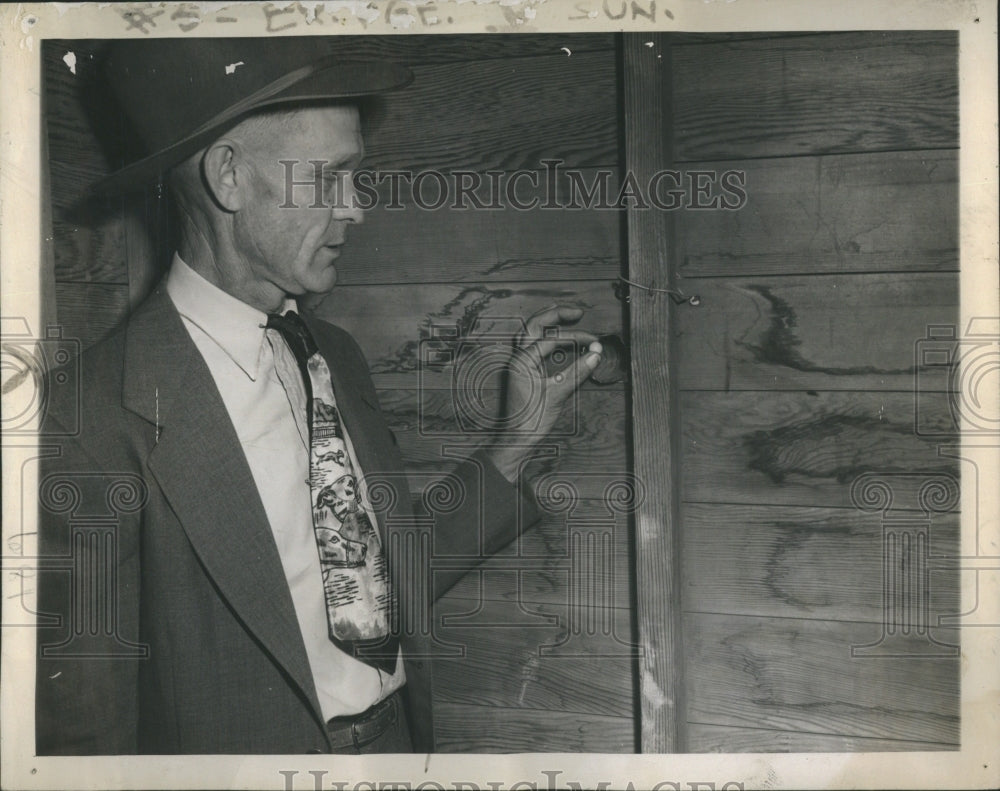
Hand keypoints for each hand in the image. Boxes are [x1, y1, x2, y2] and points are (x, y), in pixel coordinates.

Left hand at [485, 304, 601, 480]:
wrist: (517, 440)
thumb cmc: (532, 421)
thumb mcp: (558, 394)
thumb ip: (578, 372)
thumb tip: (596, 354)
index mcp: (522, 361)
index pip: (551, 339)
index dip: (575, 337)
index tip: (595, 342)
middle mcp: (517, 359)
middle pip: (534, 325)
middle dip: (556, 315)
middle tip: (578, 312)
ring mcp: (518, 365)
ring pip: (530, 334)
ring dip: (547, 323)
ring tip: (564, 316)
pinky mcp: (522, 373)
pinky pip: (532, 347)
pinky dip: (546, 339)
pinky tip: (557, 341)